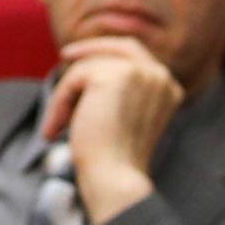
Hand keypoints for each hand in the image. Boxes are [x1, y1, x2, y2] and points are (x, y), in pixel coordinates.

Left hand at [45, 35, 184, 223]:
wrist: (115, 178)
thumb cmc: (116, 159)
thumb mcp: (124, 118)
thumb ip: (119, 91)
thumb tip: (83, 66)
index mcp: (169, 87)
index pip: (137, 55)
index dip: (107, 53)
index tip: (78, 60)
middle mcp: (160, 75)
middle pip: (120, 46)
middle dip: (90, 49)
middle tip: (64, 57)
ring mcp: (140, 72)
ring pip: (90, 66)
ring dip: (67, 93)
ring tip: (58, 124)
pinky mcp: (115, 74)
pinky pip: (73, 78)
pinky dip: (59, 103)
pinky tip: (54, 130)